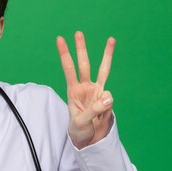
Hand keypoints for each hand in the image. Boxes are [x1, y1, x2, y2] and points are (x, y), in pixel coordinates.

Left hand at [56, 31, 114, 148]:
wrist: (89, 138)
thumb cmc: (79, 129)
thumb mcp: (82, 122)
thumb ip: (94, 110)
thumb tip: (109, 96)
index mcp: (73, 91)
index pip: (68, 69)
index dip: (64, 54)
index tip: (60, 40)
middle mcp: (84, 87)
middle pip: (84, 64)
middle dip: (81, 49)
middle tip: (78, 33)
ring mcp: (96, 90)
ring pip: (102, 69)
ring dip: (106, 55)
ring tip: (111, 39)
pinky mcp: (106, 97)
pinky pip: (110, 94)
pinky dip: (108, 103)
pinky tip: (102, 112)